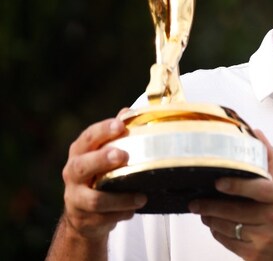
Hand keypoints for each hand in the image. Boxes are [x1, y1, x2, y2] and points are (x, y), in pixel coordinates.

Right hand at [57, 114, 146, 243]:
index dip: (103, 130)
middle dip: (101, 160)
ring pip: (95, 199)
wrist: (84, 215)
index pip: (88, 138)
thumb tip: (129, 111)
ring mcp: (76, 198)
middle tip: (122, 156)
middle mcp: (73, 174)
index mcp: (80, 153)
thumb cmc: (100, 175)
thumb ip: (117, 135)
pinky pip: (104, 218)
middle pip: (82, 166)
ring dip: (120, 199)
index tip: (120, 125)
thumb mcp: (105, 153)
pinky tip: (134, 210)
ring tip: (141, 197)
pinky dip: (121, 214)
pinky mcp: (84, 219)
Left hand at [189, 130, 272, 260]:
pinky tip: (214, 226)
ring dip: (211, 219)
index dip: (236, 185)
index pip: (258, 188)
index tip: (218, 182)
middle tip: (197, 201)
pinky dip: (217, 233)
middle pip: (235, 211)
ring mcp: (264, 238)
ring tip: (203, 212)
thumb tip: (257, 136)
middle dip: (210, 205)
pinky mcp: (254, 254)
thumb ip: (269, 162)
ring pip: (227, 227)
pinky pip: (228, 242)